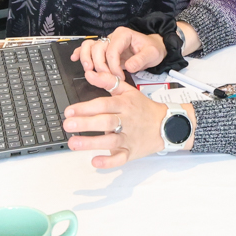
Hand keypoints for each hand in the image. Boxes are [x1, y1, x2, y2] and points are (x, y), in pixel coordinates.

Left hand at [63, 71, 181, 168]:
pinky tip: (95, 161)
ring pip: (111, 140)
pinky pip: (121, 158)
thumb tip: (89, 74)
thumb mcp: (128, 91)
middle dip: (86, 123)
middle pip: (106, 121)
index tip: (69, 111)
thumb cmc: (143, 108)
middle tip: (68, 125)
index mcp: (125, 104)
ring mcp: (130, 137)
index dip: (86, 108)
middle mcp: (127, 121)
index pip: (104, 104)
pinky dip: (108, 161)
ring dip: (92, 143)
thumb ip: (108, 82)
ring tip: (74, 143)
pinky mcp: (132, 152)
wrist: (167, 124)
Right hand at [71, 27, 166, 78]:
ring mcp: (106, 42)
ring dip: (86, 58)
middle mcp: (113, 37)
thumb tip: (129, 67)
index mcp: (124, 35)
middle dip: (100, 65)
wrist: (152, 48)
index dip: (113, 65)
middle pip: (98, 48)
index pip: (112, 50)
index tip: (119, 77)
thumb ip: (141, 60)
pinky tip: (74, 58)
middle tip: (106, 77)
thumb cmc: (152, 49)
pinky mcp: (103, 49)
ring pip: (89, 46)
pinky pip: (88, 48)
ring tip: (89, 70)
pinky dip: (80, 52)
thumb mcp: (152, 54)